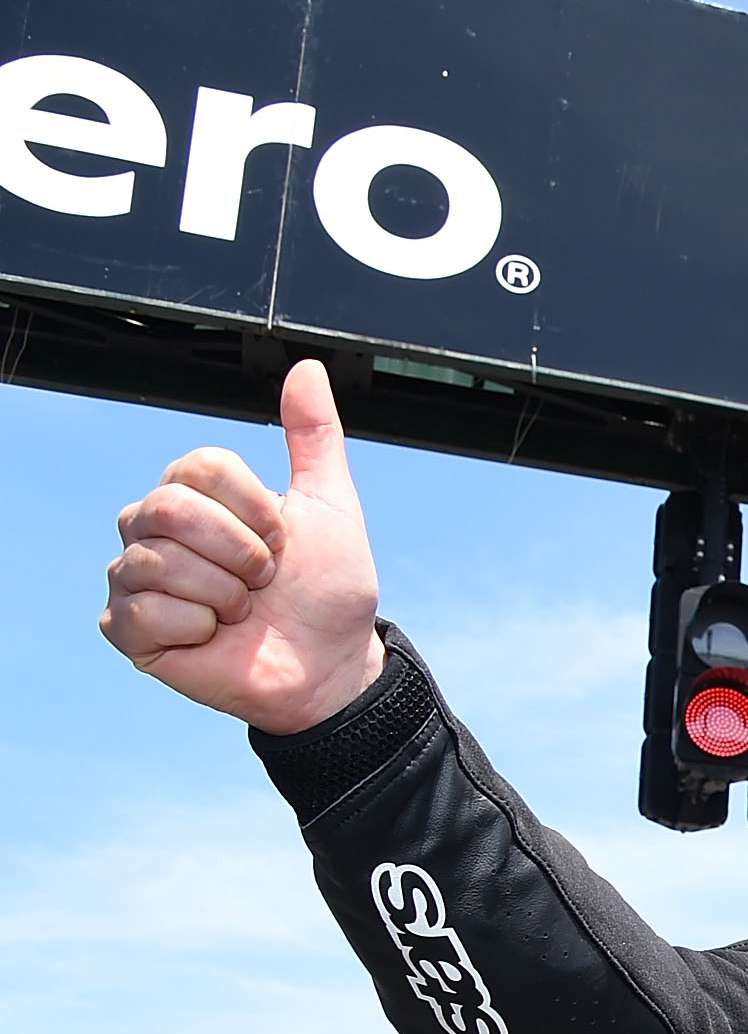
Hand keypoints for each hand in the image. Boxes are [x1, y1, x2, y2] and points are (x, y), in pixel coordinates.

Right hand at [102, 359, 384, 734]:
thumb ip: (314, 437)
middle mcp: (152, 528)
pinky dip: (196, 628)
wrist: (333, 666)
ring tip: (242, 612)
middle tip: (264, 581)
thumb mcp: (331, 505)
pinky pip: (144, 612)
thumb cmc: (328, 589)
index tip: (283, 542)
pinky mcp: (128, 630)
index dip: (254, 509)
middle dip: (240, 552)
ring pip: (158, 562)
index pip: (199, 468)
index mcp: (194, 494)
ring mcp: (134, 578)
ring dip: (225, 594)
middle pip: (170, 509)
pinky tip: (212, 638)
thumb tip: (307, 368)